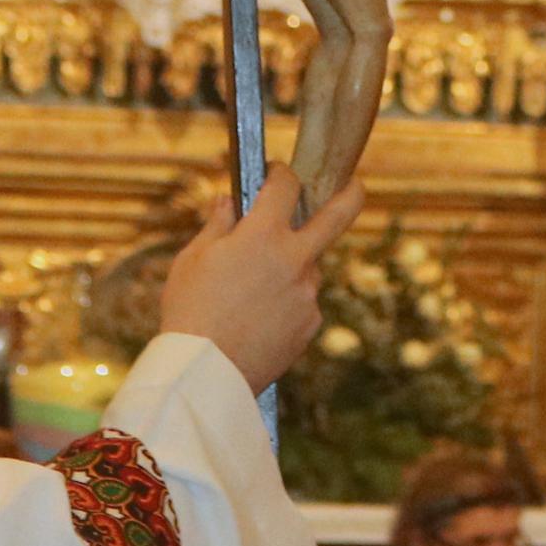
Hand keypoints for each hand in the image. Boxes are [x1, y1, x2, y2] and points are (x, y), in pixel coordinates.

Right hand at [155, 169, 368, 391]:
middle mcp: (295, 259)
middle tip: (355, 184)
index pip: (286, 186)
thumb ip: (218, 224)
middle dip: (351, 193)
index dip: (281, 173)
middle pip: (339, 215)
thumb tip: (229, 201)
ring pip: (309, 266)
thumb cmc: (190, 310)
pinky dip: (286, 301)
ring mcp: (307, 293)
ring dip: (292, 266)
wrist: (206, 373)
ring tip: (250, 293)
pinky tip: (256, 318)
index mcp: (263, 235)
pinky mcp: (310, 323)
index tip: (276, 174)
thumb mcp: (193, 258)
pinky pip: (302, 301)